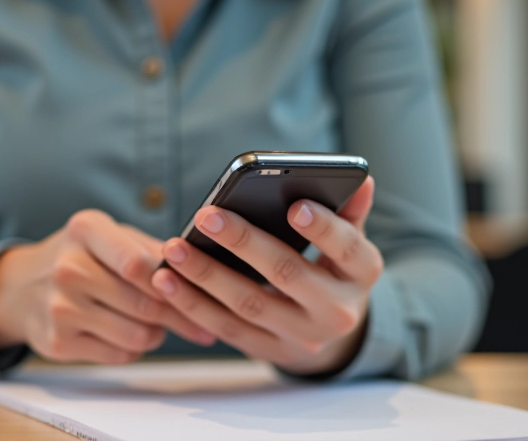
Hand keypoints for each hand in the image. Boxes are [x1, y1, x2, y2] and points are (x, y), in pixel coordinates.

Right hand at [0, 209, 214, 363]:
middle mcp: (68, 267)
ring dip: (158, 333)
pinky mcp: (57, 343)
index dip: (174, 280)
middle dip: (179, 314)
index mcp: (85, 230)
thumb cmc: (81, 256)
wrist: (21, 288)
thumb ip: (152, 248)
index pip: (138, 263)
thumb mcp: (110, 235)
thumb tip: (200, 266)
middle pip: (145, 303)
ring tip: (159, 323)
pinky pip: (120, 354)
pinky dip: (135, 347)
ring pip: (138, 334)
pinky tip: (130, 333)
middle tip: (201, 321)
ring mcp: (60, 308)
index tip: (199, 290)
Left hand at [150, 177, 381, 375]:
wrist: (331, 336)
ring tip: (174, 247)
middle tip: (208, 216)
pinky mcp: (266, 350)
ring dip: (206, 274)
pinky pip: (225, 327)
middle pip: (288, 274)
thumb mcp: (349, 245)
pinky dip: (192, 304)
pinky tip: (166, 279)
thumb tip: (361, 177)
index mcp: (361, 274)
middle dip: (245, 243)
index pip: (347, 250)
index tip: (294, 205)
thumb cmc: (333, 272)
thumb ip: (348, 211)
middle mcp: (335, 311)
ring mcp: (299, 335)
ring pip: (248, 304)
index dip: (323, 229)